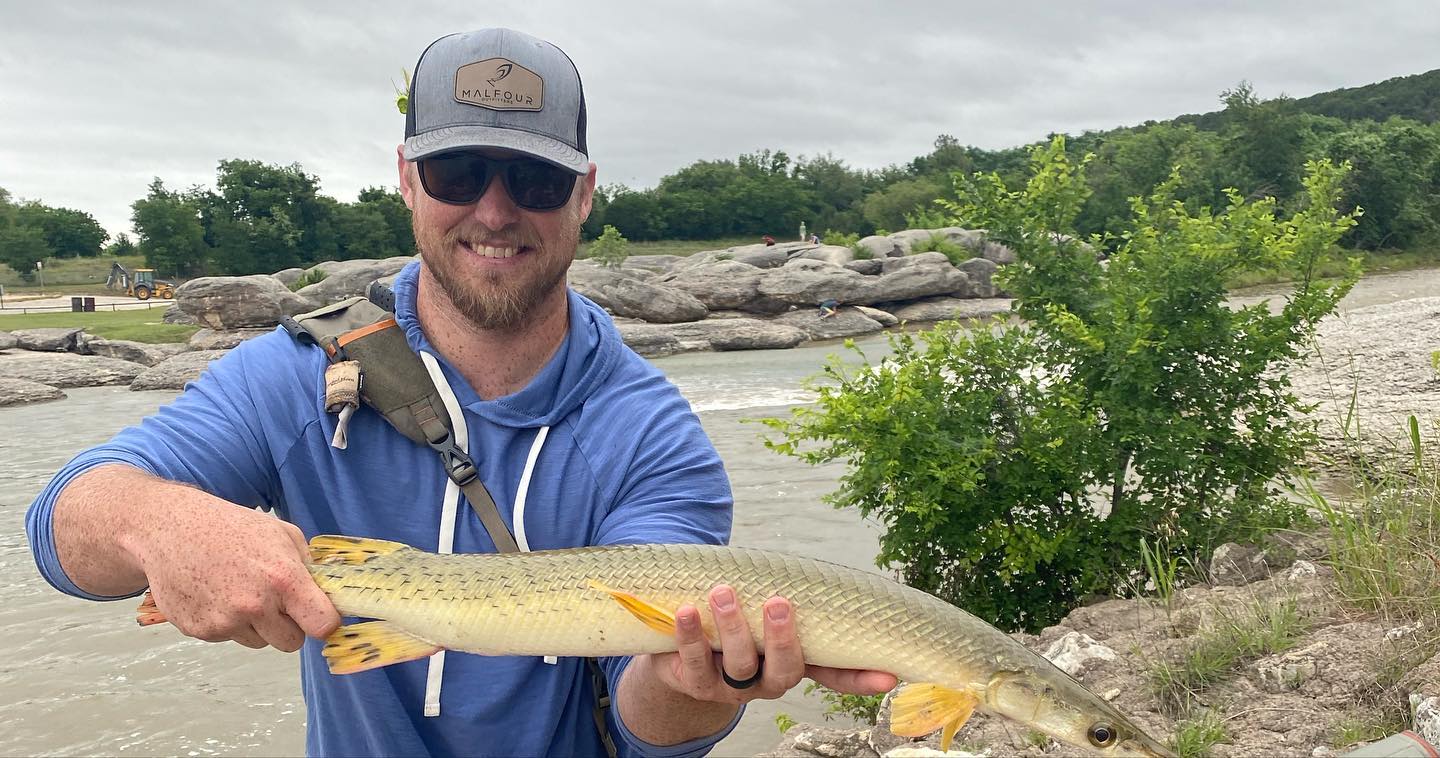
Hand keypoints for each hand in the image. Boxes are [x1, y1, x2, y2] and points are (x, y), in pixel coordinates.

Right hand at [130, 493, 339, 651]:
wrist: (169, 529)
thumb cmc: (229, 527)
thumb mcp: (281, 534)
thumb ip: (309, 567)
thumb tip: (329, 594)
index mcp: (283, 579)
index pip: (322, 625)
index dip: (325, 623)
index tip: (321, 617)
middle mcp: (254, 605)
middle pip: (291, 642)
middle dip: (289, 626)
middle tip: (276, 602)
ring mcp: (224, 621)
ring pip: (259, 642)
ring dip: (257, 625)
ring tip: (239, 590)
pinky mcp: (199, 631)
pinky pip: (229, 637)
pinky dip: (227, 622)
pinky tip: (216, 593)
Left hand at [650, 584, 896, 703]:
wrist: (674, 642)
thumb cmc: (730, 615)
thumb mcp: (757, 605)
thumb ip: (779, 591)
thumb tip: (805, 560)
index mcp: (792, 661)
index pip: (833, 674)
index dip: (860, 678)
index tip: (889, 676)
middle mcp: (768, 680)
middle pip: (785, 671)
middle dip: (782, 638)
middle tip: (778, 602)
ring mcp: (733, 687)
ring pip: (741, 665)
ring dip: (733, 627)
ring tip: (723, 593)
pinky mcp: (697, 684)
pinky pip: (695, 662)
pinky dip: (690, 634)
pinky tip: (685, 610)